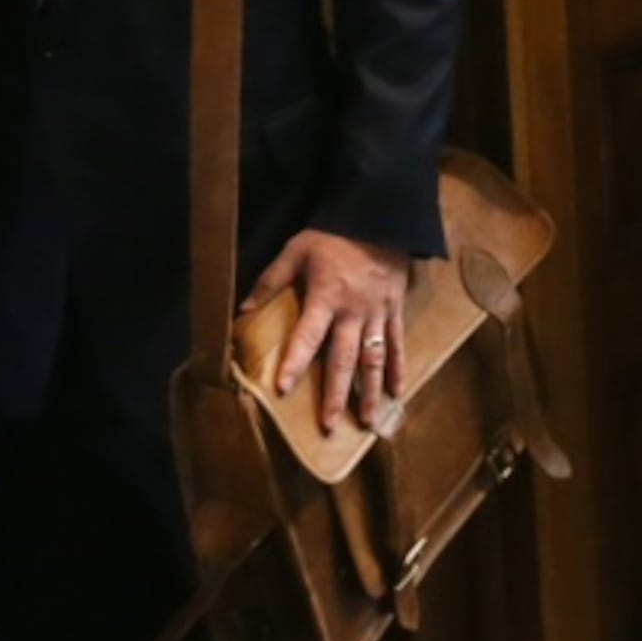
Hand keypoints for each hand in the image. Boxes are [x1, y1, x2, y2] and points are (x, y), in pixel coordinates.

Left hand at [247, 229, 415, 433]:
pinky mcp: (395, 310)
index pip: (307, 336)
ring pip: (374, 358)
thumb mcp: (296, 251)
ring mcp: (377, 313)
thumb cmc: (333, 235)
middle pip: (344, 359)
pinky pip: (398, 343)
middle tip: (329, 425)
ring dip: (370, 391)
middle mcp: (353, 312)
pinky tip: (397, 392)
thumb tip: (243, 311)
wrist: (380, 214)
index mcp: (326, 297)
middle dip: (336, 393)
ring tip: (367, 421)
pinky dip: (398, 368)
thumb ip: (270, 281)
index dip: (295, 362)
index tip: (284, 389)